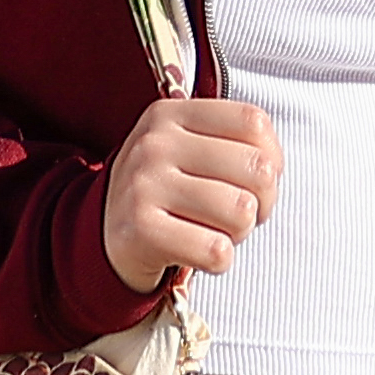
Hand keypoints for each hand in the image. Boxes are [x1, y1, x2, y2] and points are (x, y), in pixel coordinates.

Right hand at [108, 96, 282, 290]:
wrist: (101, 236)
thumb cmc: (163, 192)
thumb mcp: (187, 149)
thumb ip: (233, 143)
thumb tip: (273, 168)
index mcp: (171, 114)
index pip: (253, 123)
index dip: (272, 158)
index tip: (253, 181)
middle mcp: (155, 143)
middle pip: (256, 169)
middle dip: (261, 202)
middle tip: (236, 214)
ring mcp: (144, 185)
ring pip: (241, 211)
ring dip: (239, 233)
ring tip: (214, 231)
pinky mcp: (141, 230)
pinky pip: (217, 250)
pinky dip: (219, 260)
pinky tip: (198, 251)